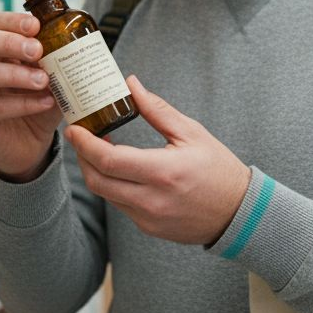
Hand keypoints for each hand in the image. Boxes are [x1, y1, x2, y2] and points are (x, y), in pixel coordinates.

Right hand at [0, 12, 60, 181]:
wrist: (30, 145)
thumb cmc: (37, 103)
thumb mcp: (51, 78)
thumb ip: (56, 62)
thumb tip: (72, 42)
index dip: (12, 20)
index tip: (36, 25)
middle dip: (8, 42)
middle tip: (38, 50)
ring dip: (15, 74)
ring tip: (44, 80)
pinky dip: (21, 103)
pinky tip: (44, 102)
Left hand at [65, 76, 249, 245]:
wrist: (239, 213)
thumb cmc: (218, 169)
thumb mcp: (191, 133)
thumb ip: (157, 110)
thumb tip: (131, 85)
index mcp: (163, 172)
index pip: (108, 160)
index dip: (84, 144)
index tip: (74, 128)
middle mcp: (152, 199)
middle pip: (97, 180)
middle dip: (82, 157)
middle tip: (80, 136)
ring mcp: (148, 218)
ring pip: (106, 194)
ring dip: (95, 171)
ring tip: (97, 149)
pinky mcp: (149, 227)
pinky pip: (120, 205)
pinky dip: (113, 185)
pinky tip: (119, 169)